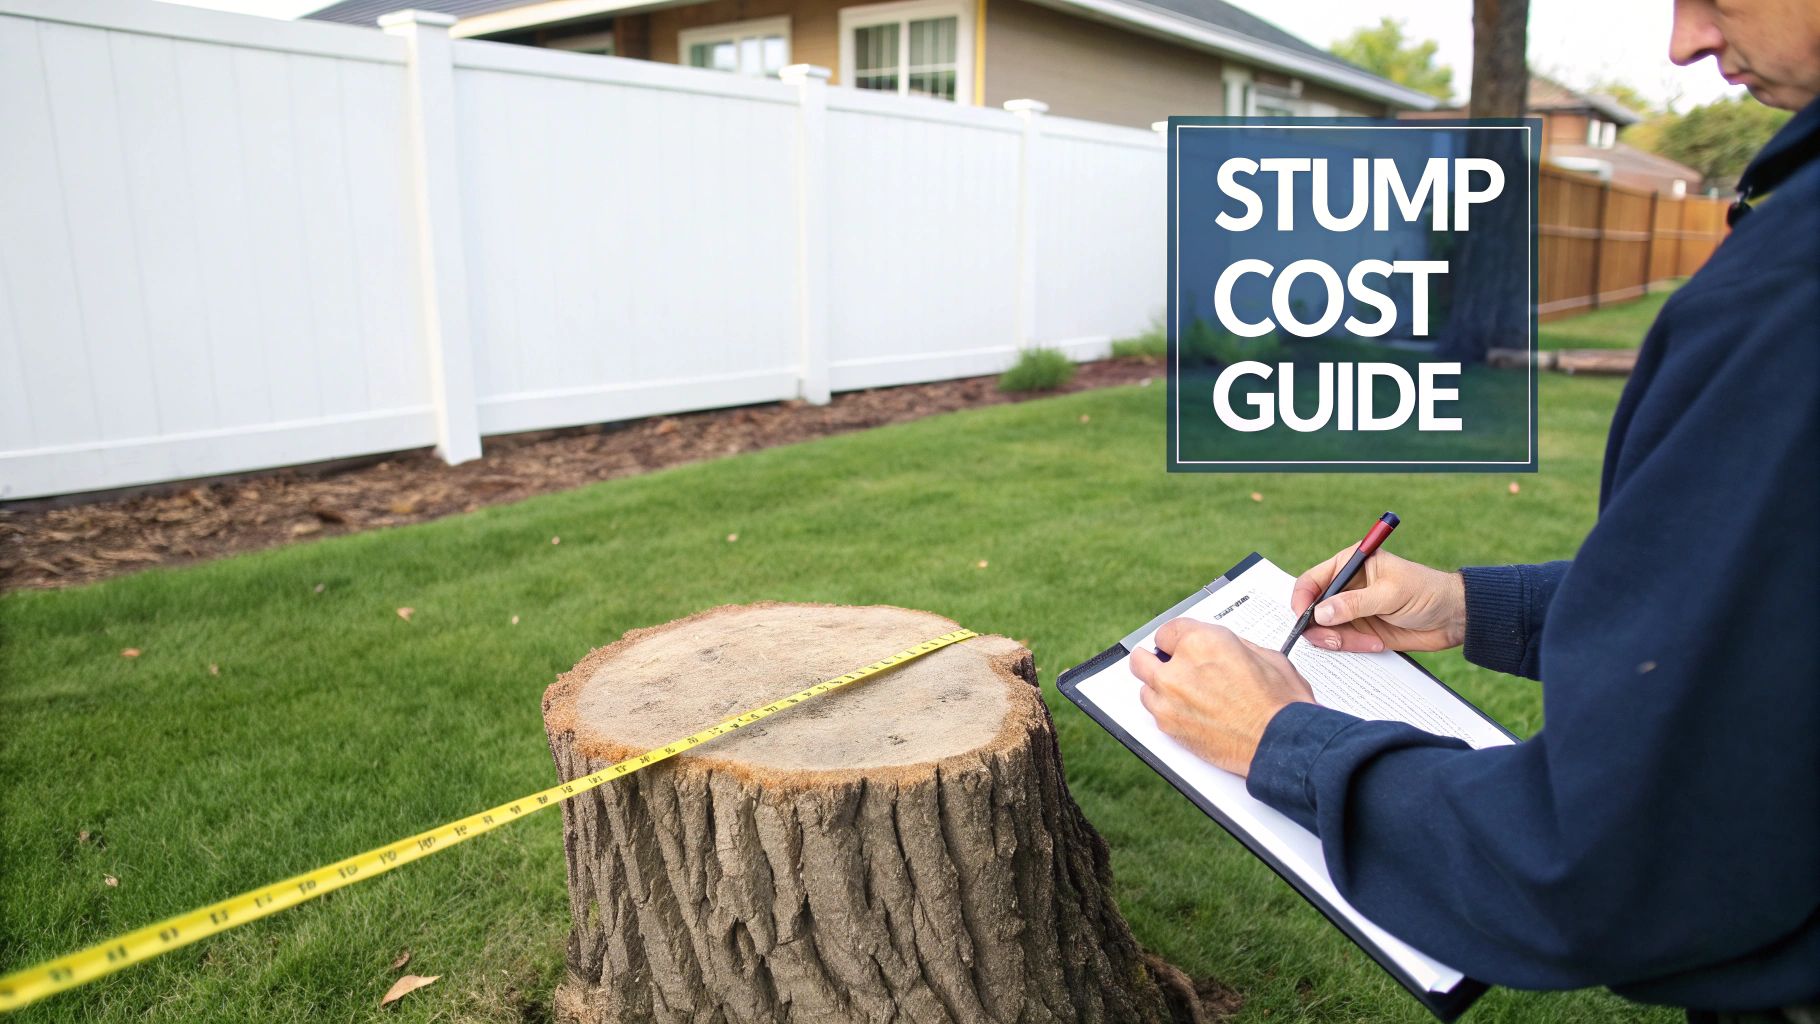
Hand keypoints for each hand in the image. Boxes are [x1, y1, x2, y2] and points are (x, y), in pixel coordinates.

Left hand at [1129, 619, 1314, 776]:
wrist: (1280, 742)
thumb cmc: (1278, 703)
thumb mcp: (1263, 655)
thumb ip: (1231, 645)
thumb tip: (1221, 646)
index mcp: (1201, 642)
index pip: (1167, 630)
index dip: (1177, 639)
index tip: (1178, 644)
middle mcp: (1178, 669)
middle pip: (1142, 658)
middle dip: (1155, 659)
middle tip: (1166, 664)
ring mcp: (1169, 699)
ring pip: (1145, 686)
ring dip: (1159, 687)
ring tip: (1180, 693)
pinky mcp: (1168, 726)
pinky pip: (1154, 712)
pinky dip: (1165, 710)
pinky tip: (1184, 711)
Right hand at [1291, 548, 1466, 653]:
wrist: (1453, 618)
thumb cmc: (1426, 593)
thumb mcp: (1390, 594)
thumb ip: (1354, 604)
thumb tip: (1320, 613)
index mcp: (1350, 565)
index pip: (1311, 581)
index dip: (1302, 600)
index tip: (1304, 619)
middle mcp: (1346, 587)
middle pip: (1314, 610)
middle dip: (1321, 627)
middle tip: (1336, 640)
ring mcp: (1352, 610)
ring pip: (1326, 630)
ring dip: (1340, 640)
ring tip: (1367, 642)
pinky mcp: (1360, 630)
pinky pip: (1343, 643)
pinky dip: (1354, 647)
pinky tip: (1376, 644)